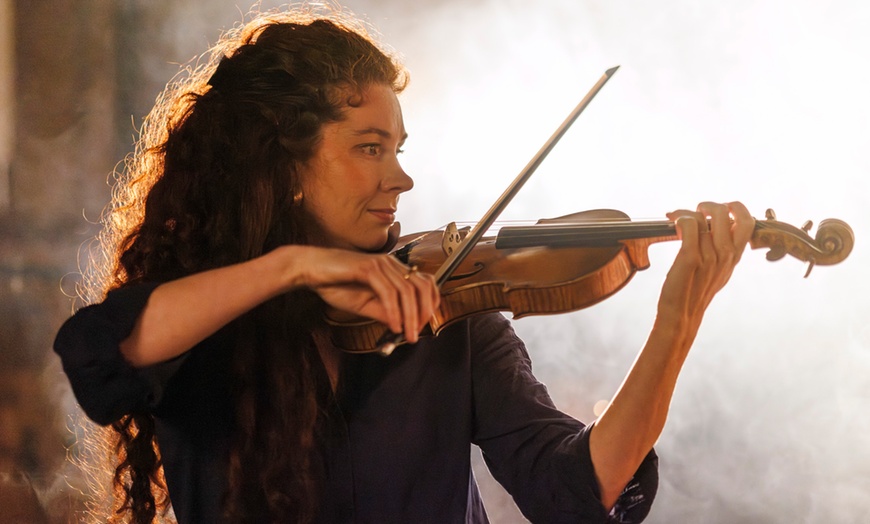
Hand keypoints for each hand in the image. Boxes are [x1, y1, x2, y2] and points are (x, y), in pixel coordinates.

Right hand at [293, 247, 439, 342]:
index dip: (429, 305)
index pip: (425, 283)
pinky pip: (388, 293)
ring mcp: (381, 264)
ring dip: (410, 317)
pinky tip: (393, 326)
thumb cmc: (335, 284)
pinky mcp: (368, 268)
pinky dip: (394, 312)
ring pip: (407, 291)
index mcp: (393, 270)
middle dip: (423, 313)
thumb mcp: (364, 304)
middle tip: (416, 334)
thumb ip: (384, 312)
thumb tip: (404, 326)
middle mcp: (391, 264)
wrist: (310, 270)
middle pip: (422, 287)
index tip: (421, 326)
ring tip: (407, 335)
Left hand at [657, 201, 753, 340]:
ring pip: (702, 218)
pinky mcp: (691, 259)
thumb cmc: (695, 291)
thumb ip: (724, 250)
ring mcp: (709, 257)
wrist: (681, 315)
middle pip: (725, 213)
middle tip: (696, 210)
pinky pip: (689, 226)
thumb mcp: (719, 271)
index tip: (720, 208)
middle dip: (709, 205)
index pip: (747, 222)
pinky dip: (680, 219)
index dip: (736, 208)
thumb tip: (719, 226)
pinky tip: (673, 223)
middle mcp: (725, 255)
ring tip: (677, 217)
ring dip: (686, 212)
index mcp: (734, 256)